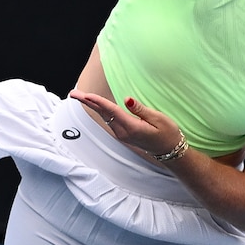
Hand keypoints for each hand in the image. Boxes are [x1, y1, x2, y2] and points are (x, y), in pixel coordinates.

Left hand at [69, 89, 183, 155]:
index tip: (86, 95)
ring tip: (81, 96)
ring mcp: (122, 134)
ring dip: (92, 106)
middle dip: (87, 103)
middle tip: (74, 93)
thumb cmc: (167, 133)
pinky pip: (109, 120)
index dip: (98, 102)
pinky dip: (101, 110)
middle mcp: (123, 132)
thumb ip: (140, 109)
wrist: (170, 150)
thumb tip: (126, 99)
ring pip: (104, 117)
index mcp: (131, 128)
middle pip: (103, 114)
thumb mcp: (158, 118)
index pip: (111, 111)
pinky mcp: (124, 134)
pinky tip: (96, 105)